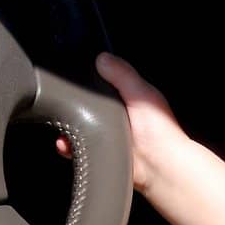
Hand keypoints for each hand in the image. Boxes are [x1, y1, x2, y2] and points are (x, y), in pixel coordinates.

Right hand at [66, 52, 185, 194]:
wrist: (158, 166)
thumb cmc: (159, 131)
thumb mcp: (141, 93)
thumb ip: (122, 75)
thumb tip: (103, 58)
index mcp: (129, 99)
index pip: (104, 84)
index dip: (91, 80)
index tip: (76, 78)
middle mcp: (118, 116)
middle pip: (89, 105)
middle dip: (75, 105)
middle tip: (66, 104)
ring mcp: (108, 135)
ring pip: (81, 126)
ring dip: (70, 127)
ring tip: (64, 125)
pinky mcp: (101, 152)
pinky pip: (80, 147)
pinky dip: (69, 146)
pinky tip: (65, 143)